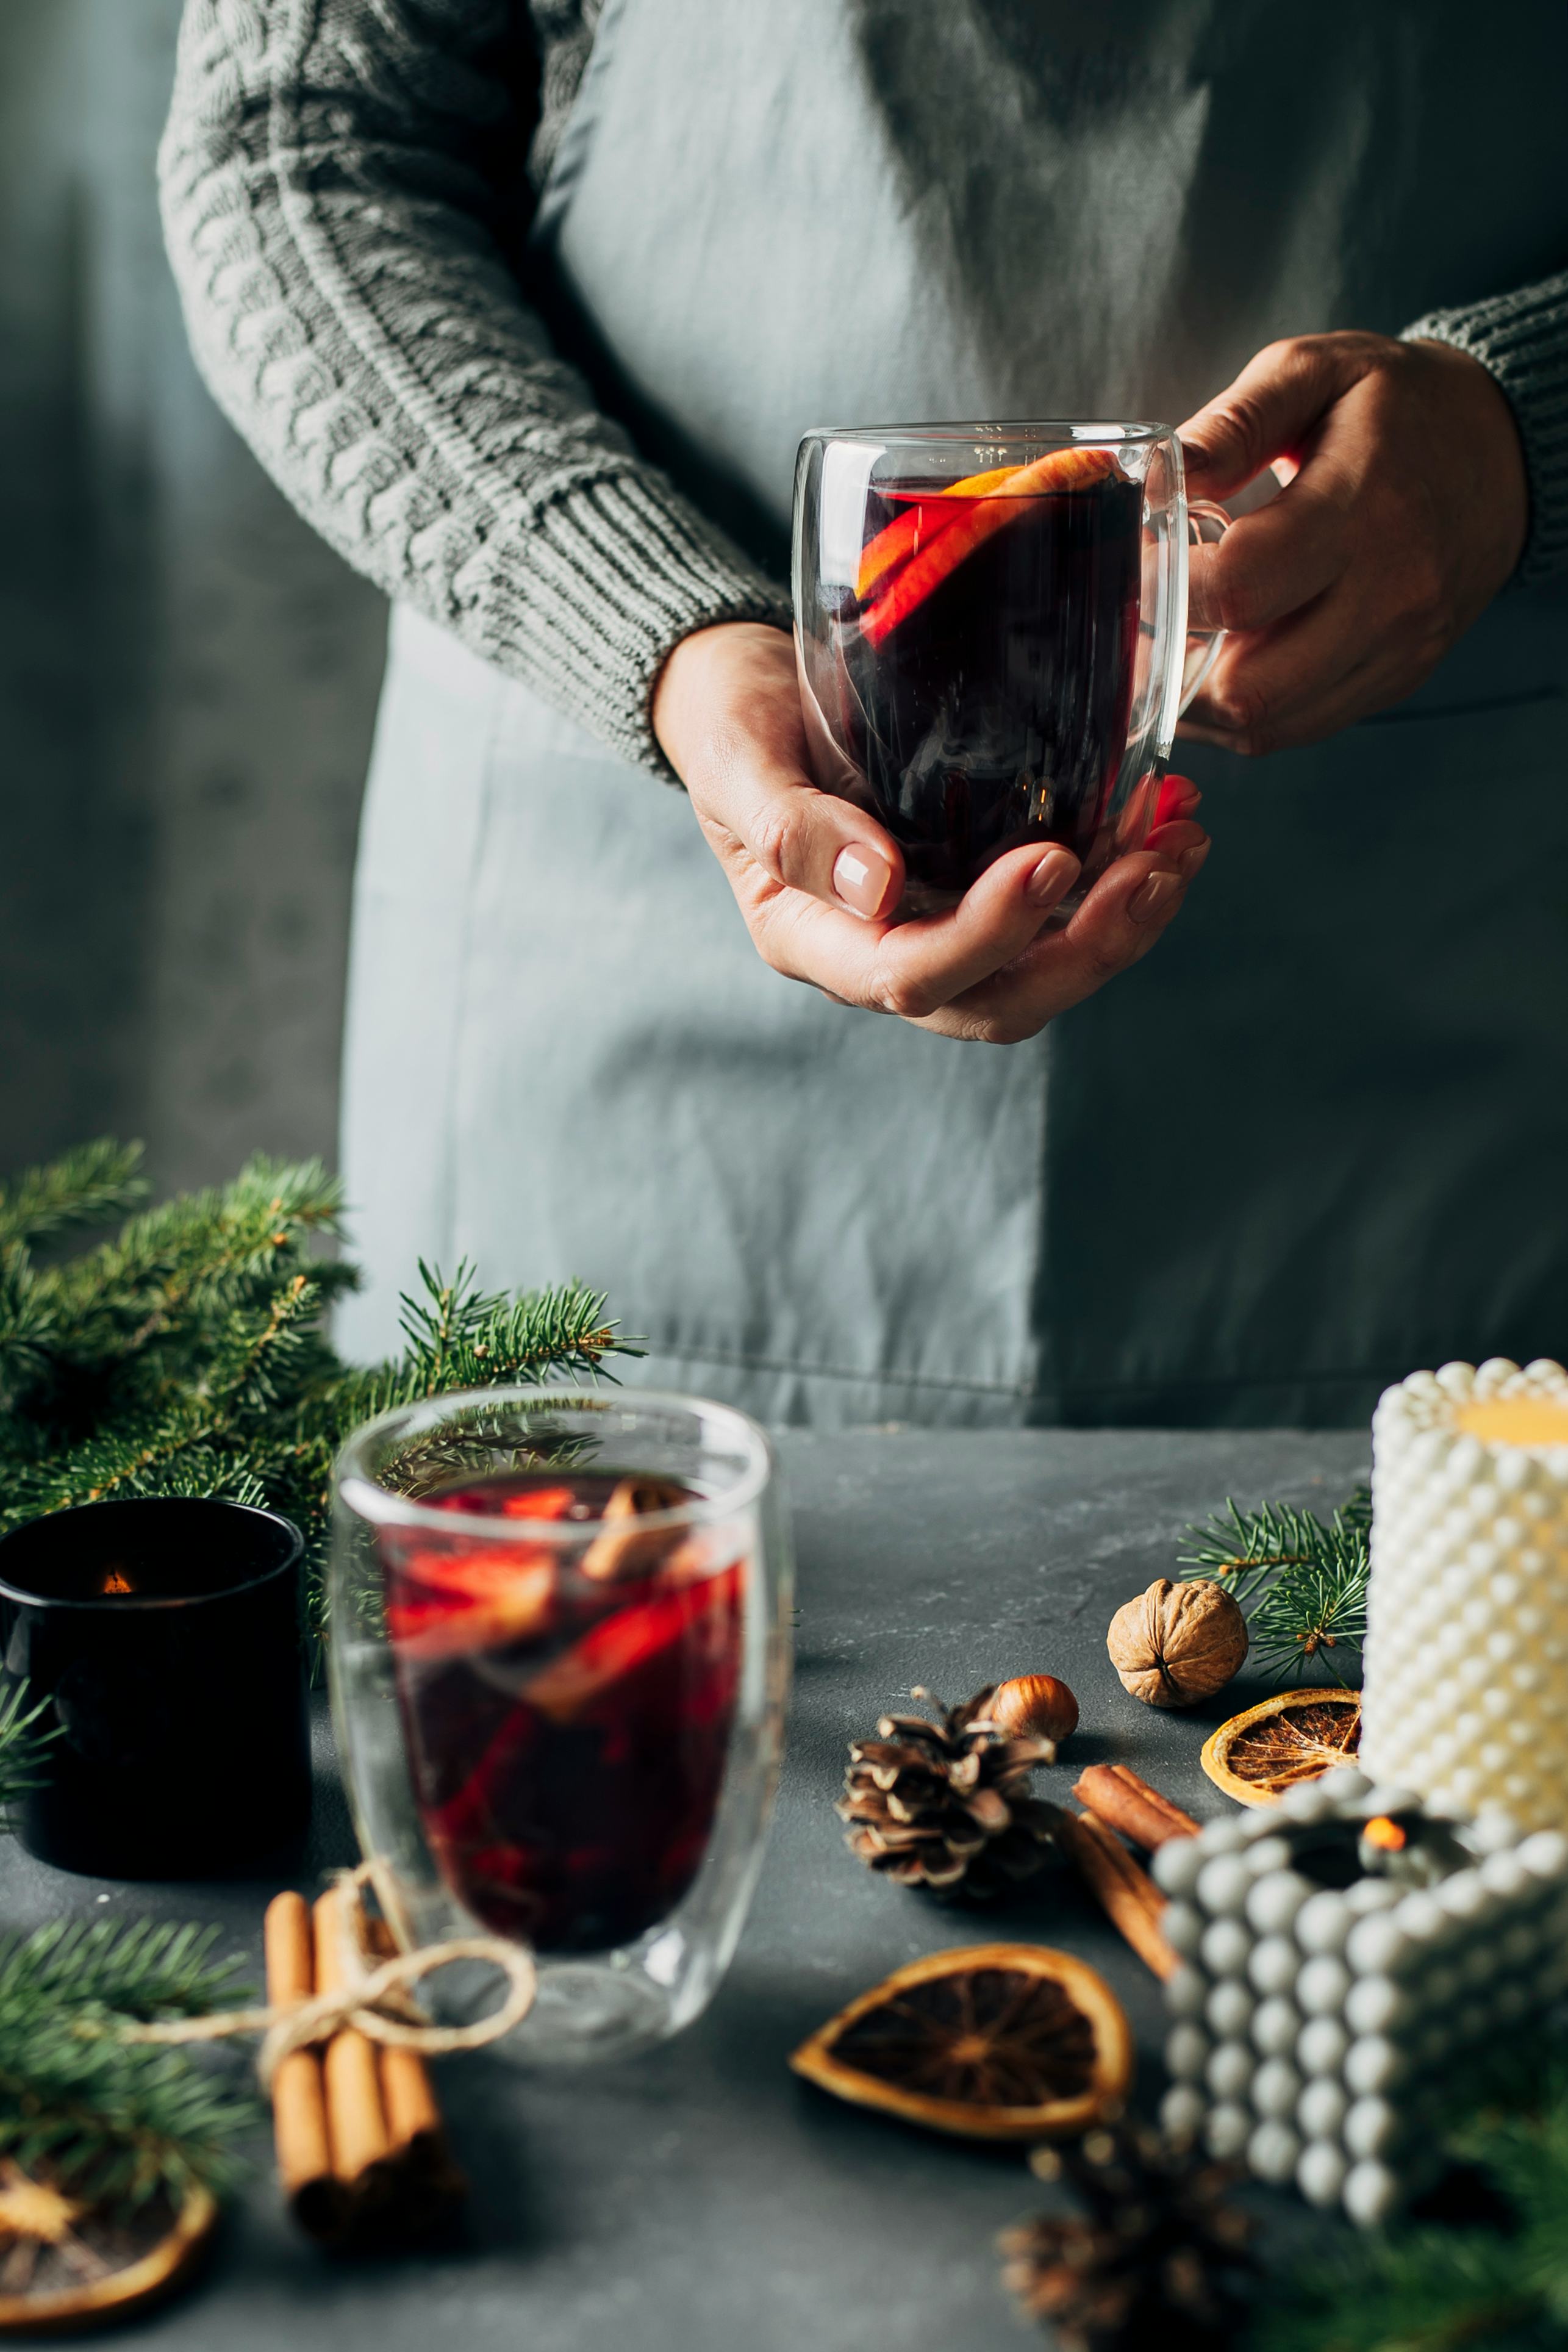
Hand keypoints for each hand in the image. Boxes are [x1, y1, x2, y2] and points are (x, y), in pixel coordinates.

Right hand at [651, 622, 1208, 1043]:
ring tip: (1183, 844)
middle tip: (1156, 869)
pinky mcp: (978, 888)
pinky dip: (1122, 877)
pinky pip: (1059, 915)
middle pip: (1000, 999)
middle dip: (1089, 948)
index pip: (911, 975)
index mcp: (815, 940)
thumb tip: (876, 889)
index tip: (1053, 859)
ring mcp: (937, 927)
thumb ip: (789, 825)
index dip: (991, 934)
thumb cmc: (732, 722)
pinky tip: (1168, 822)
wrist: (742, 694)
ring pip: (1044, 969)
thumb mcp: (739, 760)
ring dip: (1123, 921)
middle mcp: (883, 952)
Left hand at [1178, 331, 1528, 754]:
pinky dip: (1241, 713)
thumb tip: (1152, 482)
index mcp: (1362, 508)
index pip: (1237, 588)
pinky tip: (1218, 664)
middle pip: (1248, 685)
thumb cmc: (1395, 406)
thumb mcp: (1315, 374)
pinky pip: (1297, 728)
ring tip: (1175, 646)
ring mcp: (1398, 647)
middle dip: (1174, 665)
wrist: (1500, 449)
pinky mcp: (1397, 679)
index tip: (1139, 562)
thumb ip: (1233, 423)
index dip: (1167, 587)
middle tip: (1147, 620)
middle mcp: (1389, 593)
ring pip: (1266, 723)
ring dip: (1199, 701)